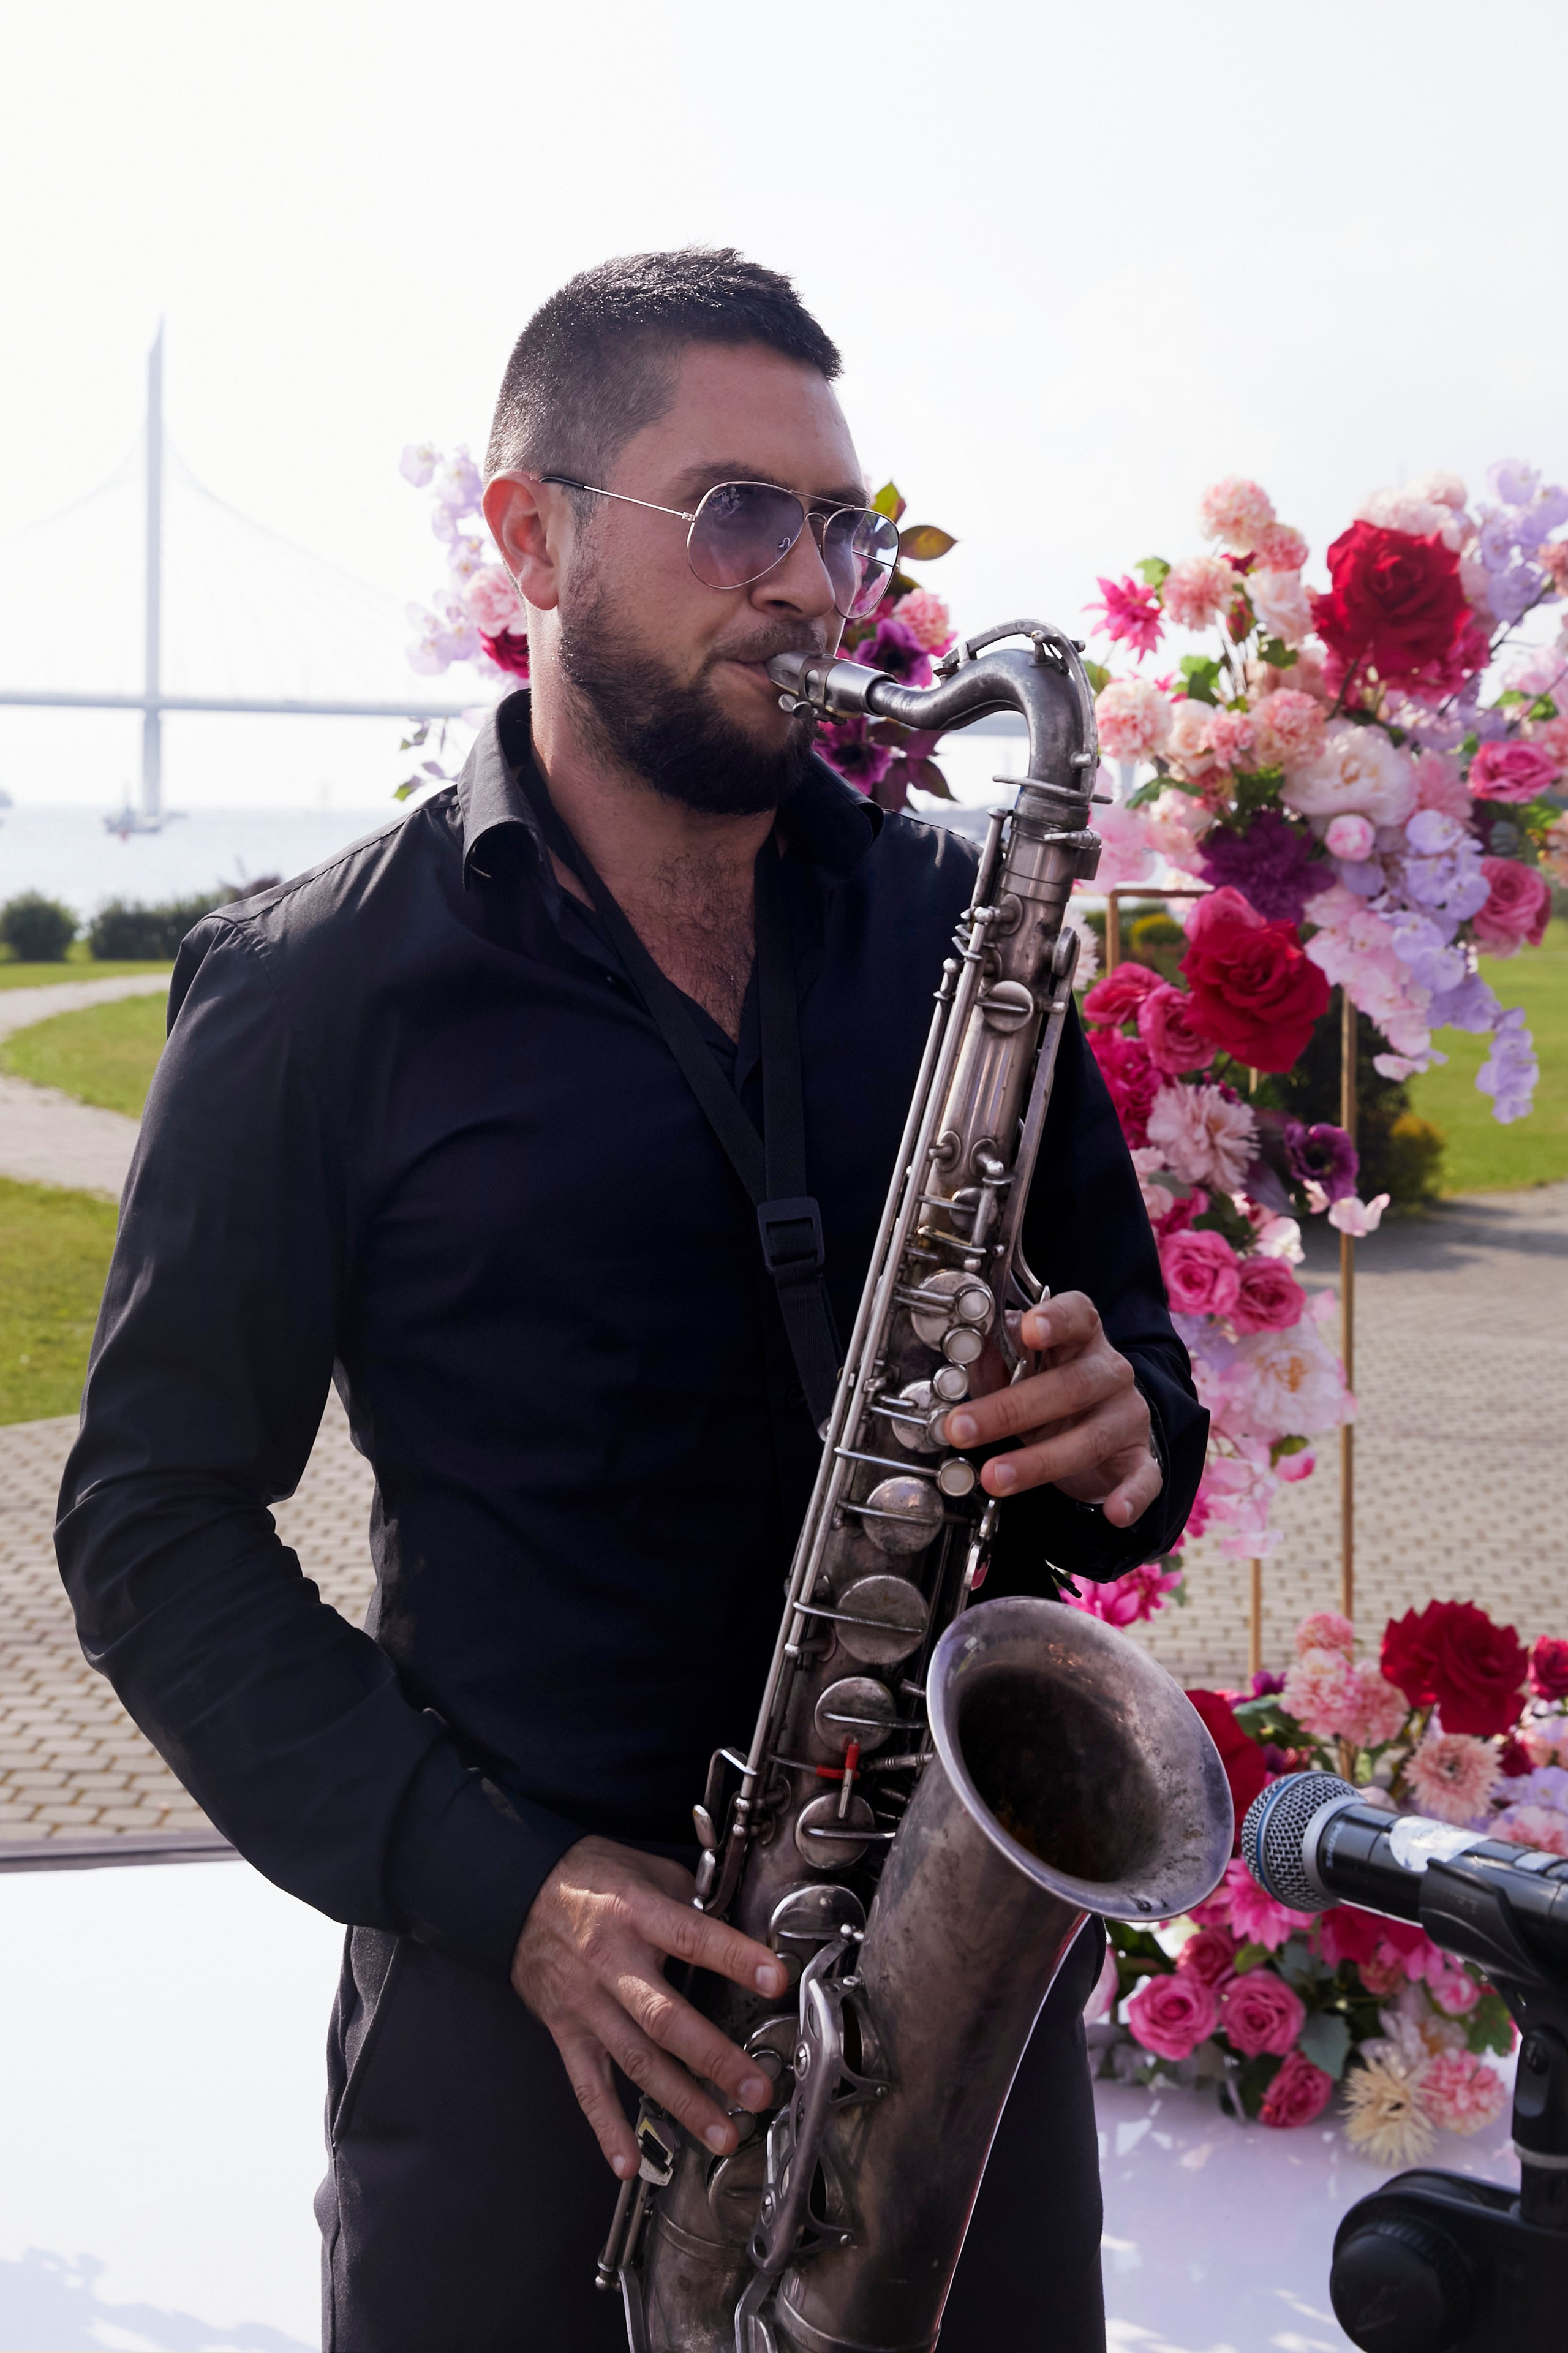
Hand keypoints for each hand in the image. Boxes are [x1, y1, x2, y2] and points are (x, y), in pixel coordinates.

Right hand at [510, 1835, 788, 2178]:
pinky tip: (629, 2162)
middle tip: (756, 2090)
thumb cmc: (591, 1876)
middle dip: (714, 2058)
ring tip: (722, 2135)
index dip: (734, 1957)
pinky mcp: (566, 2031)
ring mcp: (586, 2003)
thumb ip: (691, 1899)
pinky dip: (606, 2127)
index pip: (691, 1937)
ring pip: (636, 2061)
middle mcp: (611, 1963)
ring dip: (681, 2102)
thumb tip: (740, 1925)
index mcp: (636, 1914)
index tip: (775, 1979)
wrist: (517, 1891)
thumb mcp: (645, 1869)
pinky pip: (587, 2085)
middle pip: (665, 2018)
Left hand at [941, 1291, 1160, 1528]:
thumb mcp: (1011, 1364)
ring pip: (1090, 1439)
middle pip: (1069, 1386)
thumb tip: (957, 1351)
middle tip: (960, 1428)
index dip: (1055, 1320)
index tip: (1030, 1329)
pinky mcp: (1139, 1457)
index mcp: (1080, 1336)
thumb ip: (987, 1356)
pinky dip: (1131, 1497)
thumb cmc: (1044, 1384)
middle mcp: (1109, 1371)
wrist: (1093, 1419)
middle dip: (1008, 1410)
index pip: (1077, 1316)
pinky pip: (1143, 1478)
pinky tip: (1115, 1513)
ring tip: (994, 1477)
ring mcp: (1127, 1416)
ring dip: (1037, 1462)